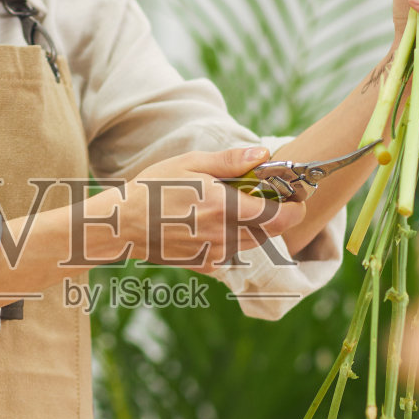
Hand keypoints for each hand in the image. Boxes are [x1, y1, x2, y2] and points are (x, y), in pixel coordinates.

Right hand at [119, 144, 304, 269]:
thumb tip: (264, 154)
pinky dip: (231, 239)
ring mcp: (214, 253)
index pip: (277, 216)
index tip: (296, 198)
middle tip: (260, 197)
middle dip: (273, 215)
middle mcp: (222, 234)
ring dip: (252, 227)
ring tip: (228, 207)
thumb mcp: (190, 163)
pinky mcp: (205, 264)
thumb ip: (231, 161)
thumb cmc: (154, 187)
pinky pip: (231, 252)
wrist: (122, 225)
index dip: (294, 208)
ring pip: (252, 243)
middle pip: (270, 232)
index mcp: (222, 206)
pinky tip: (208, 224)